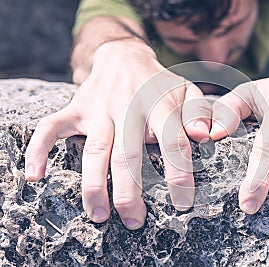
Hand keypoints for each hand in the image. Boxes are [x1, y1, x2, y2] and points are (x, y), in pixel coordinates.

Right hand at [24, 41, 210, 228]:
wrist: (125, 56)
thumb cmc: (160, 83)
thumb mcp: (187, 91)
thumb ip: (199, 112)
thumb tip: (203, 136)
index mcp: (159, 105)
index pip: (172, 143)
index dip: (179, 175)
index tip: (182, 203)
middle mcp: (127, 108)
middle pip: (127, 155)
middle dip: (130, 193)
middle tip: (134, 221)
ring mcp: (98, 109)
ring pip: (94, 151)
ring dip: (94, 186)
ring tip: (99, 217)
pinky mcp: (75, 109)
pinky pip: (50, 128)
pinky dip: (38, 150)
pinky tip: (35, 175)